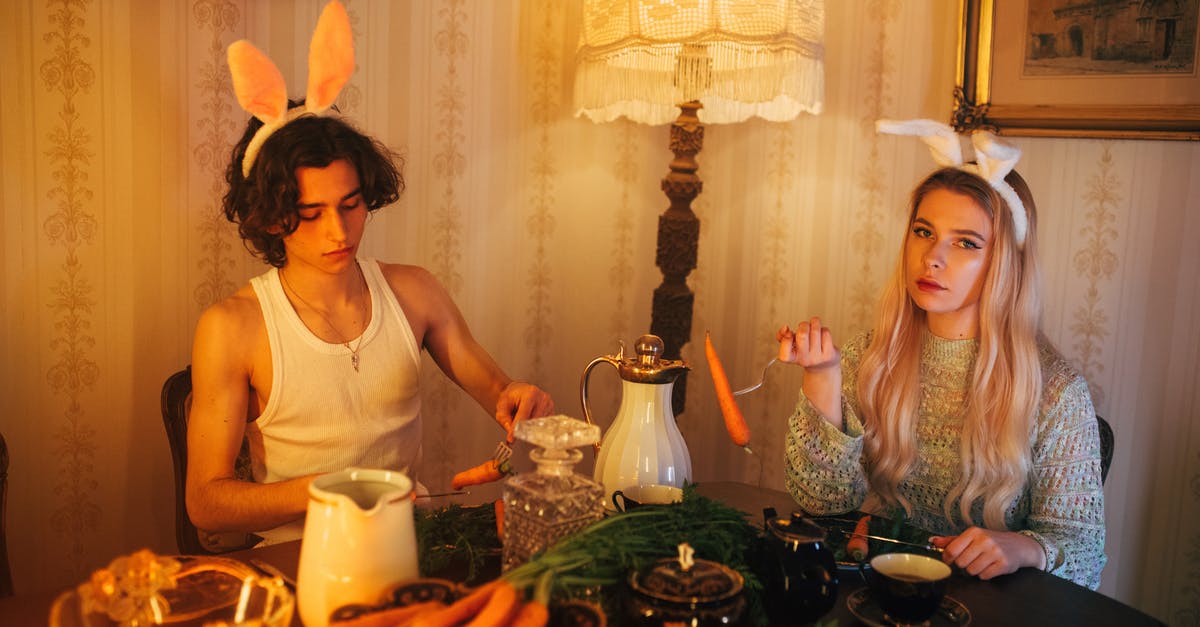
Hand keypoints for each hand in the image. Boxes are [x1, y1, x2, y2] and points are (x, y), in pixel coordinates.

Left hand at [494, 381, 554, 441]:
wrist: (517, 392)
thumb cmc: (511, 398)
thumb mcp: (501, 406)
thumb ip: (504, 419)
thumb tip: (510, 432)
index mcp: (530, 393)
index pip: (524, 414)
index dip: (516, 427)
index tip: (511, 438)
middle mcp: (542, 398)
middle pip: (533, 421)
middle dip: (523, 430)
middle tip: (514, 436)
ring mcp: (549, 405)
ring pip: (539, 425)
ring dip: (529, 429)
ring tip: (521, 426)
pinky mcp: (552, 412)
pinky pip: (544, 426)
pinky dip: (535, 428)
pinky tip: (529, 425)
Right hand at [777, 317, 839, 370]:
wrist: (823, 366)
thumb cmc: (805, 352)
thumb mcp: (791, 346)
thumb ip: (782, 336)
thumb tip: (785, 328)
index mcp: (792, 358)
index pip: (784, 354)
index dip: (786, 341)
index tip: (790, 334)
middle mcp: (804, 360)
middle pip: (802, 335)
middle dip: (804, 325)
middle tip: (804, 326)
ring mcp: (817, 358)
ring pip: (816, 331)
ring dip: (815, 323)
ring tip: (814, 326)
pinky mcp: (829, 354)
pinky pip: (825, 333)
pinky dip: (823, 329)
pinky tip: (822, 334)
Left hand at [930, 527, 1044, 579]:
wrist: (1019, 546)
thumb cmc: (990, 542)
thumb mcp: (972, 537)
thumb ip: (951, 540)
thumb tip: (932, 541)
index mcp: (973, 532)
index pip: (951, 550)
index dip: (948, 559)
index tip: (951, 560)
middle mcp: (984, 540)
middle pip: (961, 563)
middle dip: (964, 565)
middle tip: (972, 560)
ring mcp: (995, 552)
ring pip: (972, 571)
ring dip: (975, 570)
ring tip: (982, 563)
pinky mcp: (1003, 564)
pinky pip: (984, 576)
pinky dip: (985, 574)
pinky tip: (991, 567)